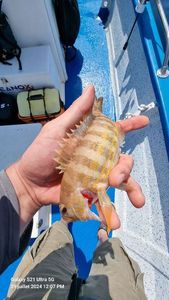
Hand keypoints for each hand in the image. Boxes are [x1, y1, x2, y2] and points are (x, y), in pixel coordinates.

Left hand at [6, 85, 148, 231]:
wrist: (29, 184)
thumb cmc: (40, 154)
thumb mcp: (56, 130)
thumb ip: (76, 112)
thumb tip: (91, 89)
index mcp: (91, 141)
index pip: (115, 131)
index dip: (130, 125)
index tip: (144, 121)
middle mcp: (97, 158)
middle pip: (122, 160)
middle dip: (126, 169)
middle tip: (116, 178)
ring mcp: (95, 177)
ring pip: (120, 181)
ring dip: (131, 190)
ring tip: (136, 201)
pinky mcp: (90, 193)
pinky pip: (105, 200)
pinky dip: (111, 210)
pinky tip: (114, 220)